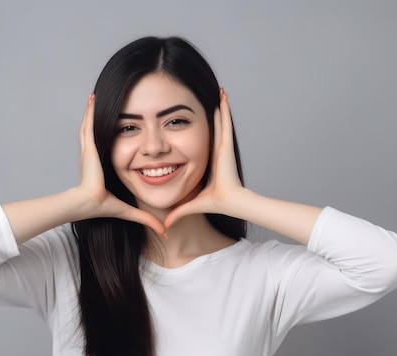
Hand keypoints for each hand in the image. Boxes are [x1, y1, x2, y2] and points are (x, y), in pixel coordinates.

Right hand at [77, 94, 165, 235]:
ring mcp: (91, 149)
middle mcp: (96, 155)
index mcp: (104, 165)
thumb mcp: (130, 210)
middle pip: (100, 131)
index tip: (119, 125)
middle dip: (103, 117)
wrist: (88, 204)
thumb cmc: (101, 206)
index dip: (114, 134)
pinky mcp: (89, 147)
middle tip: (105, 102)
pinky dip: (90, 111)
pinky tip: (93, 98)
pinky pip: (89, 124)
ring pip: (93, 124)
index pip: (110, 145)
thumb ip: (146, 218)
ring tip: (97, 95)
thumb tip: (164, 232)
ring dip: (95, 110)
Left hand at [164, 89, 244, 228]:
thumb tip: (165, 224)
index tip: (199, 121)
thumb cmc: (218, 203)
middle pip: (215, 127)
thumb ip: (179, 211)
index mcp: (211, 161)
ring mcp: (222, 146)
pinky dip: (224, 108)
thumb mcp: (192, 203)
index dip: (203, 130)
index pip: (205, 141)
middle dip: (214, 113)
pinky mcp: (225, 144)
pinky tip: (223, 95)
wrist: (231, 202)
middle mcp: (217, 151)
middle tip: (210, 98)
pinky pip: (225, 121)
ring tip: (219, 91)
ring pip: (220, 121)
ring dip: (220, 106)